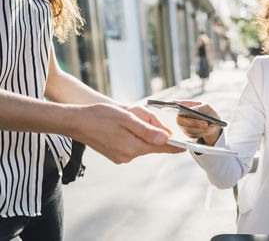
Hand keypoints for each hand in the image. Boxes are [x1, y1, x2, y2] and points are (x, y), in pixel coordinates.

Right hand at [68, 103, 183, 163]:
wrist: (75, 122)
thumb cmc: (100, 116)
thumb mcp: (127, 118)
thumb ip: (148, 130)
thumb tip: (166, 138)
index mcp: (133, 147)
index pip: (162, 148)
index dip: (176, 146)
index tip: (188, 145)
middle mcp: (128, 156)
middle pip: (152, 145)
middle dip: (155, 133)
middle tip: (145, 117)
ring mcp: (122, 157)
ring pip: (142, 145)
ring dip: (143, 134)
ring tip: (129, 119)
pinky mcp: (116, 155)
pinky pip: (133, 146)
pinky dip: (135, 137)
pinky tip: (124, 127)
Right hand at [175, 100, 221, 145]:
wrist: (213, 123)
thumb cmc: (208, 112)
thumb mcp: (206, 107)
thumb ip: (199, 108)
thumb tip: (193, 110)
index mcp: (183, 105)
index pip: (175, 105)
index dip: (173, 106)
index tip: (179, 107)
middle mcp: (180, 116)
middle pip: (181, 121)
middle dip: (194, 123)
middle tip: (205, 123)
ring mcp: (183, 125)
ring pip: (189, 130)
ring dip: (202, 129)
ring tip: (213, 126)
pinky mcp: (188, 133)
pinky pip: (193, 135)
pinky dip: (203, 133)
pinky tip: (211, 129)